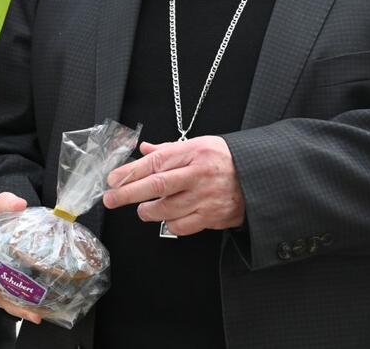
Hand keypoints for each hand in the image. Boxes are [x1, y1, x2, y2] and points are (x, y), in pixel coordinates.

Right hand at [0, 192, 43, 324]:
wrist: (5, 224)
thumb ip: (4, 202)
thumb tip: (20, 204)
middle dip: (5, 304)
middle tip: (22, 308)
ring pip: (5, 301)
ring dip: (20, 310)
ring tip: (37, 314)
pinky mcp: (12, 286)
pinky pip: (17, 299)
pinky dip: (28, 305)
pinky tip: (44, 310)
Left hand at [102, 137, 243, 235]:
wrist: (258, 178)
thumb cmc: (224, 160)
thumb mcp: (199, 144)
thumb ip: (168, 149)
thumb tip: (143, 148)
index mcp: (193, 152)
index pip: (155, 162)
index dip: (131, 172)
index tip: (113, 179)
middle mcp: (198, 174)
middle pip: (157, 185)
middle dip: (128, 193)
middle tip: (111, 198)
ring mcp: (206, 197)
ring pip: (167, 209)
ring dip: (148, 211)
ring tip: (143, 209)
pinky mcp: (212, 217)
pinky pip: (182, 225)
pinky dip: (170, 223)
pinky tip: (167, 217)